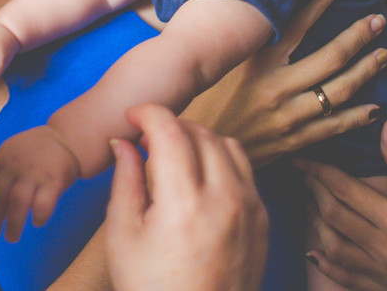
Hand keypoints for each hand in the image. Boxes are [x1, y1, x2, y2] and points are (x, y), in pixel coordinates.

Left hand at [0, 125, 80, 241]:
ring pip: (17, 202)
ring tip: (11, 237)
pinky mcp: (53, 181)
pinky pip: (43, 204)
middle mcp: (15, 165)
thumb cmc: (36, 149)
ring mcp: (34, 173)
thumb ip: (1, 167)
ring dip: (13, 223)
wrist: (67, 138)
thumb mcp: (12, 149)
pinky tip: (36, 222)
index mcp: (3, 156)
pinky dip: (38, 216)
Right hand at [105, 104, 267, 290]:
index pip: (171, 130)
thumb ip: (125, 180)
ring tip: (175, 156)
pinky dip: (222, 162)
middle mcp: (225, 199)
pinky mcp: (263, 220)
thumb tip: (124, 143)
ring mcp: (250, 209)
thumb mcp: (123, 235)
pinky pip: (247, 171)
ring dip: (200, 140)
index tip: (133, 117)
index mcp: (185, 203)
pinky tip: (201, 179)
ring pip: (229, 145)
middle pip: (201, 132)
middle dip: (171, 125)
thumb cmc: (152, 288)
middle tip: (148, 139)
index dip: (148, 113)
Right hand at [182, 0, 386, 165]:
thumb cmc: (199, 103)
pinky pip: (333, 127)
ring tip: (384, 55)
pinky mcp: (292, 141)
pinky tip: (374, 108)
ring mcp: (287, 117)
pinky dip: (357, 116)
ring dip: (366, 71)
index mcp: (255, 63)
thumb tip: (231, 6)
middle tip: (378, 21)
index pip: (296, 23)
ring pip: (339, 91)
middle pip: (330, 57)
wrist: (194, 152)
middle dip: (359, 35)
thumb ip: (233, 40)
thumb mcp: (213, 65)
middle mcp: (275, 87)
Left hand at [297, 118, 386, 290]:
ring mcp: (385, 272)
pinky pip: (345, 278)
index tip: (302, 159)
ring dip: (314, 224)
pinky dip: (326, 264)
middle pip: (334, 216)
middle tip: (305, 177)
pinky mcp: (384, 287)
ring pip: (334, 247)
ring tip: (309, 204)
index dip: (318, 171)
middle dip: (313, 193)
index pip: (344, 190)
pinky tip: (313, 248)